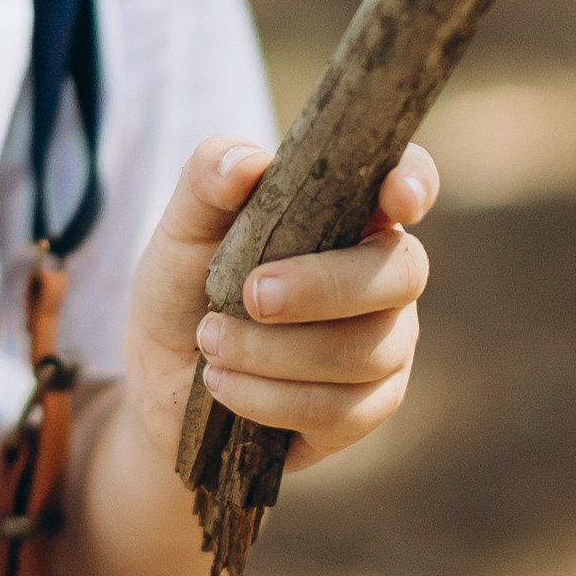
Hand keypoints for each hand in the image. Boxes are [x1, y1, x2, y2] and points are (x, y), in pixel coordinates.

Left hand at [123, 133, 437, 473]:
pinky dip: (269, 397)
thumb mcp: (181, 228)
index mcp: (349, 216)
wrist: (159, 377)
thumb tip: (248, 163)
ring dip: (274, 351)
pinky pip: (338, 409)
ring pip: (365, 350)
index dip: (415, 183)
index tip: (394, 197)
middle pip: (402, 274)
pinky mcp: (362, 412)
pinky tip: (222, 384)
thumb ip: (207, 181)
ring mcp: (383, 347)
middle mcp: (381, 278)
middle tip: (251, 295)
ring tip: (210, 342)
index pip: (408, 182)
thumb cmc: (184, 287)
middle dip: (324, 287)